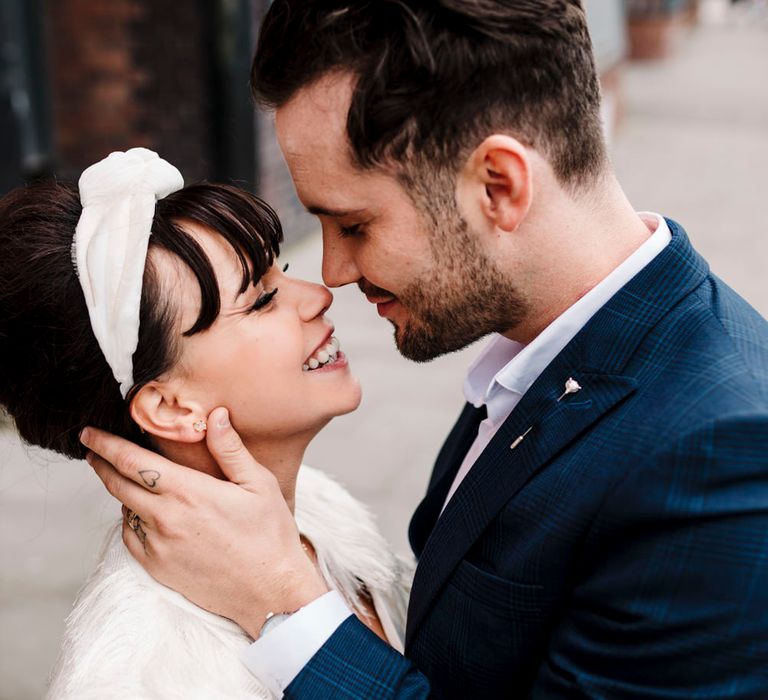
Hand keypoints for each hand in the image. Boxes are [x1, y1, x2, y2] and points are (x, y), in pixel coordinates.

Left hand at [80, 407, 328, 637]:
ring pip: (124, 510)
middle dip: (101, 463)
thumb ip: (231, 449)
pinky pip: (130, 538)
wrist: (270, 592)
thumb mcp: (259, 484)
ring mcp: (158, 546)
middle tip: (93, 449)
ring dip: (120, 491)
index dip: (106, 445)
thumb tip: (216, 415)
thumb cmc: (270, 535)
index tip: (89, 433)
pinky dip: (130, 520)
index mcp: (189, 492)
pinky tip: (142, 513)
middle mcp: (166, 518)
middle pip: (118, 484)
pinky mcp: (158, 568)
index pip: (132, 462)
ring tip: (126, 478)